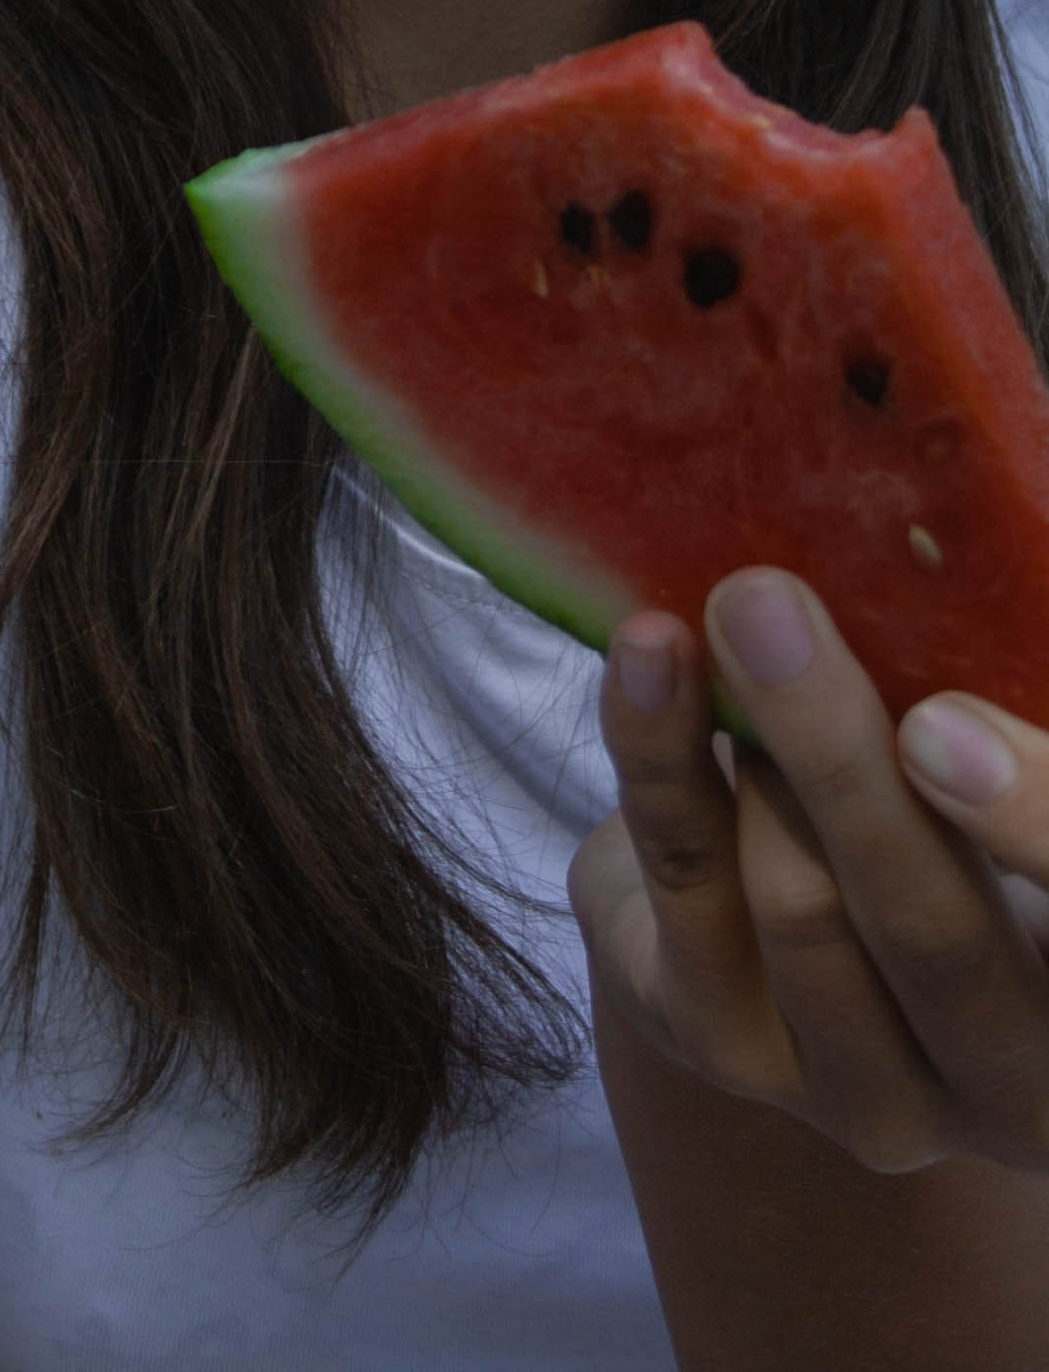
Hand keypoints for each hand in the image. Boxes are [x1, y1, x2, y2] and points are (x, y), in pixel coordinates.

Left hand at [573, 571, 1048, 1174]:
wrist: (789, 898)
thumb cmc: (958, 798)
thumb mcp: (1009, 773)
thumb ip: (1009, 719)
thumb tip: (970, 565)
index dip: (1032, 826)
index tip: (938, 722)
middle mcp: (1007, 1089)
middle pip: (932, 936)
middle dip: (841, 759)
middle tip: (766, 601)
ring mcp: (866, 1095)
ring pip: (799, 909)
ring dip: (758, 742)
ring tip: (739, 608)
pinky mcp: (725, 1049)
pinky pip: (685, 884)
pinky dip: (660, 748)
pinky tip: (650, 652)